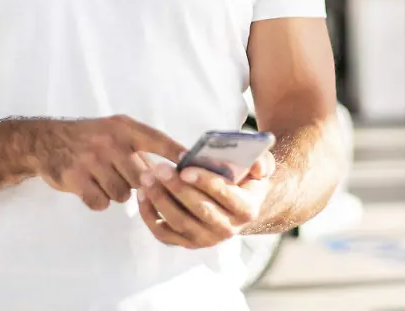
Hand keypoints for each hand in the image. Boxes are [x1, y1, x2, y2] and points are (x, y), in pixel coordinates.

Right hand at [31, 115, 186, 211]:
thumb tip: (172, 169)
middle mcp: (109, 142)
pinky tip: (90, 187)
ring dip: (115, 192)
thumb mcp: (113, 130)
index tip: (193, 164)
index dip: (176, 153)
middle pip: (141, 178)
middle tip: (120, 175)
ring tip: (102, 179)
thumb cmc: (88, 138)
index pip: (156, 140)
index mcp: (123, 128)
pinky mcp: (75, 178)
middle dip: (135, 183)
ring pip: (122, 194)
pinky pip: (101, 203)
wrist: (45, 141)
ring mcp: (91, 160)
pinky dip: (98, 200)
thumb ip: (138, 147)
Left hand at [137, 151, 275, 248]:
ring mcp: (205, 239)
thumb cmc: (246, 178)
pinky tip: (141, 194)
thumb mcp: (261, 167)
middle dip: (176, 188)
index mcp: (246, 209)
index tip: (186, 168)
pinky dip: (149, 216)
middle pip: (199, 210)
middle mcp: (227, 229)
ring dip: (159, 200)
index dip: (205, 182)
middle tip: (158, 168)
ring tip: (146, 177)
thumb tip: (257, 167)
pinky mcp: (186, 242)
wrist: (239, 204)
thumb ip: (262, 162)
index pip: (225, 196)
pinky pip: (163, 233)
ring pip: (178, 222)